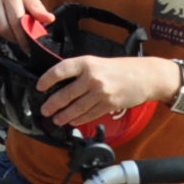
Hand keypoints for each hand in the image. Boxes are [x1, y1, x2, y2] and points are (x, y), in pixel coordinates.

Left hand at [38, 54, 179, 128]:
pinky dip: (80, 119)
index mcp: (86, 63)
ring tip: (56, 119)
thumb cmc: (117, 68)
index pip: (60, 70)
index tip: (39, 87)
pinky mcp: (110, 104)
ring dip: (64, 115)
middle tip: (44, 110)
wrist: (144, 76)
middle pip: (66, 93)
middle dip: (52, 104)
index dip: (47, 79)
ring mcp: (101, 92)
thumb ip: (78, 70)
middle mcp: (92, 77)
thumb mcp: (95, 62)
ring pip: (77, 108)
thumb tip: (58, 82)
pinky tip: (72, 121)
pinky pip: (91, 114)